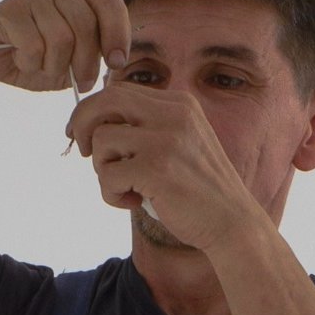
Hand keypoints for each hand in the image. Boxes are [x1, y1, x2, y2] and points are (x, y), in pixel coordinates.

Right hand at [0, 0, 131, 94]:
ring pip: (61, 39)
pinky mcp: (9, 9)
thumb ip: (97, 56)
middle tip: (78, 82)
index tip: (116, 63)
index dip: (118, 35)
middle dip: (85, 63)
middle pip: (86, 27)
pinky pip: (33, 46)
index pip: (111, 4)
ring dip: (53, 66)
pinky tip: (19, 58)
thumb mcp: (75, 61)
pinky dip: (29, 64)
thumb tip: (117, 61)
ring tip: (41, 66)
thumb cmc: (35, 60)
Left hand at [64, 82, 264, 251]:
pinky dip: (110, 194)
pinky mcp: (156, 169)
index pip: (120, 90)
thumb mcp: (179, 143)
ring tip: (125, 187)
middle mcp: (174, 114)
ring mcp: (166, 140)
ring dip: (102, 169)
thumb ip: (147, 128)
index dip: (92, 111)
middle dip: (82, 124)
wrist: (233, 223)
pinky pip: (107, 174)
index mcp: (180, 104)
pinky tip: (132, 203)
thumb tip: (93, 122)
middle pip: (105, 101)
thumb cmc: (199, 190)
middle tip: (81, 151)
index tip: (82, 133)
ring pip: (102, 139)